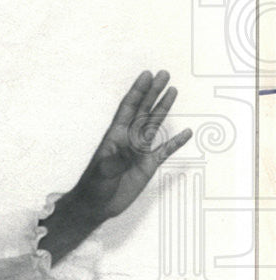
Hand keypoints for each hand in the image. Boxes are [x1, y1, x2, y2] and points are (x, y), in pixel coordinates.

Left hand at [70, 70, 191, 224]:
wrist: (96, 205)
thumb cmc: (94, 186)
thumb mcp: (103, 171)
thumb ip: (118, 157)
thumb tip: (133, 144)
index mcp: (115, 136)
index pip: (128, 108)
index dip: (137, 91)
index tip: (146, 75)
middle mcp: (129, 139)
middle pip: (143, 110)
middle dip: (153, 91)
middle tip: (164, 74)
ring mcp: (139, 151)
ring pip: (155, 124)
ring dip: (163, 107)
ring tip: (173, 90)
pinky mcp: (147, 166)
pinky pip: (165, 150)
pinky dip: (176, 142)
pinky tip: (186, 132)